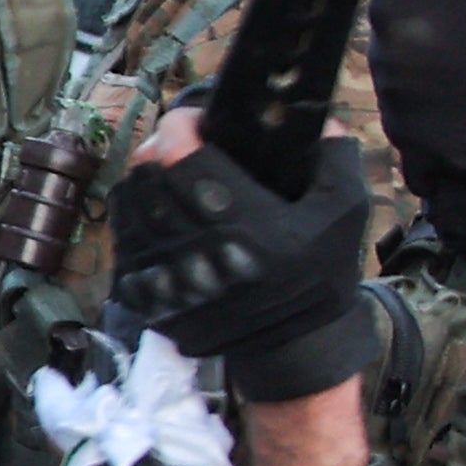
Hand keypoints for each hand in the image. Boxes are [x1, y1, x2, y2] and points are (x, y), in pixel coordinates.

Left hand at [108, 107, 376, 399]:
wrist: (294, 346)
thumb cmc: (319, 274)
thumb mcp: (345, 213)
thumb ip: (334, 158)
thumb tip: (319, 119)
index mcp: (245, 226)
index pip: (181, 157)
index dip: (180, 126)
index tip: (194, 120)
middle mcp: (199, 253)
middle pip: (148, 175)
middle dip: (161, 147)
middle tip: (180, 143)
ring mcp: (166, 279)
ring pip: (127, 204)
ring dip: (143, 180)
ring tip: (167, 175)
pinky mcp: (149, 299)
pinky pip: (121, 241)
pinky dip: (133, 218)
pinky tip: (156, 212)